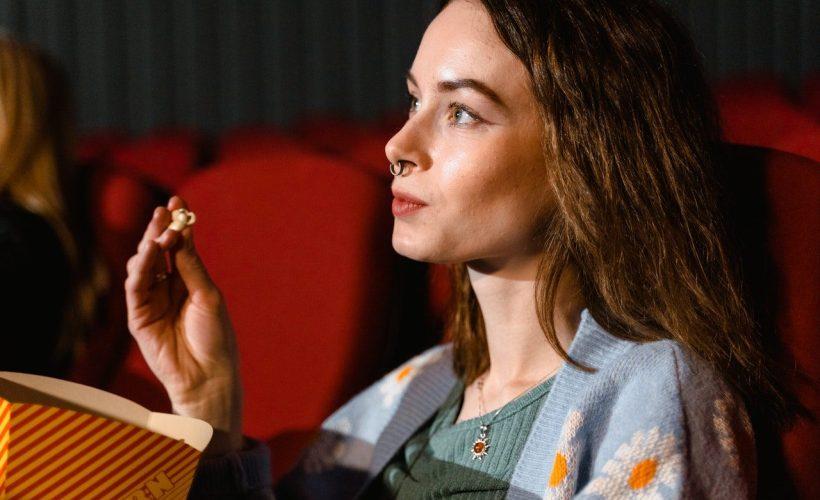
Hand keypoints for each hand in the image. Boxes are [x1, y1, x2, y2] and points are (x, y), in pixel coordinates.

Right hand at [125, 196, 242, 454]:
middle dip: (159, 228)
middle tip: (164, 209)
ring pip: (143, 266)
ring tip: (160, 231)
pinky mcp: (138, 317)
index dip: (177, 223)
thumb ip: (190, 266)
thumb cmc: (216, 336)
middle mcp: (168, 288)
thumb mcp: (207, 295)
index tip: (178, 199)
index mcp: (189, 281)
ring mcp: (151, 301)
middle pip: (157, 251)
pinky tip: (148, 253)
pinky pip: (135, 288)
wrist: (209, 375)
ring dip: (149, 245)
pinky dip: (139, 268)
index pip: (178, 246)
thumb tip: (180, 231)